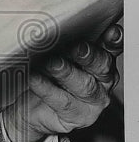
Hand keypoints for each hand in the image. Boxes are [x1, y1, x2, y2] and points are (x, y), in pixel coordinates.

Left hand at [3, 24, 121, 141]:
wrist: (28, 107)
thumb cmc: (44, 74)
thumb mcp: (51, 53)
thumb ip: (58, 40)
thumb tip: (50, 24)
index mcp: (101, 59)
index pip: (112, 46)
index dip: (113, 39)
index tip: (110, 32)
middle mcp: (103, 80)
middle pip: (101, 65)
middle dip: (88, 55)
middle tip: (74, 47)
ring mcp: (93, 101)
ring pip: (84, 85)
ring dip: (66, 72)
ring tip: (51, 63)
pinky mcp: (78, 116)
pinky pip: (62, 101)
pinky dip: (46, 88)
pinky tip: (34, 78)